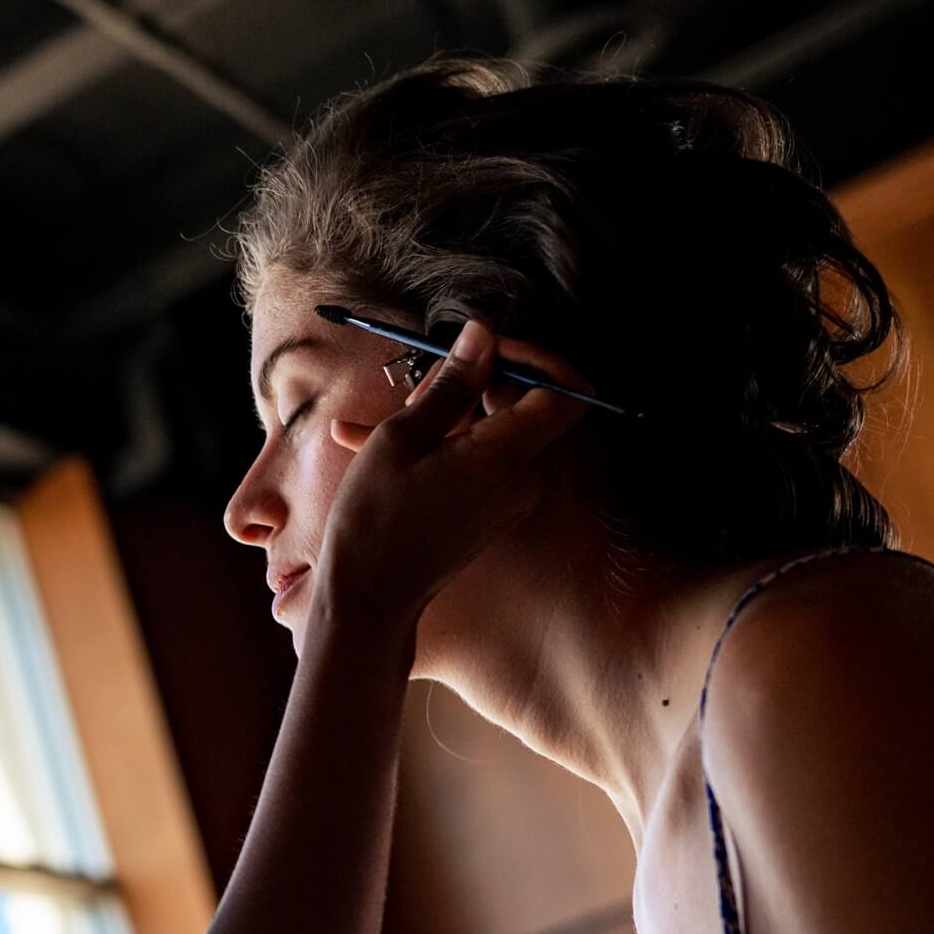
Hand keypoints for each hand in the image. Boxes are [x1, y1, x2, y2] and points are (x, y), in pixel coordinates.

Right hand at [308, 319, 588, 632]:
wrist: (368, 599)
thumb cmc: (376, 521)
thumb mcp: (401, 439)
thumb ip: (450, 384)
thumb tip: (482, 334)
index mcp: (506, 457)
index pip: (565, 391)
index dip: (534, 358)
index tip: (485, 349)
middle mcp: (522, 478)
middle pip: (533, 405)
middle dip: (484, 379)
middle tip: (427, 383)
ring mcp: (509, 497)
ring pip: (498, 429)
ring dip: (451, 410)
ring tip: (390, 414)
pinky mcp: (489, 509)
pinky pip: (479, 459)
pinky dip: (441, 442)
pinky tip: (370, 441)